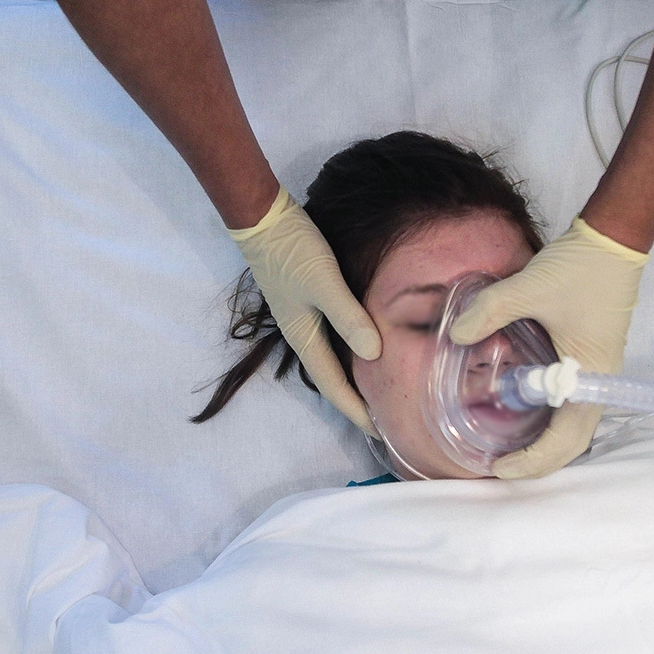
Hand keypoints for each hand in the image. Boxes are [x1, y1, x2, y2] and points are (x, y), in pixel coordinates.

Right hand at [229, 188, 381, 435]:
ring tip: (383, 393)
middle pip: (333, 380)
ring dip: (355, 381)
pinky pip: (335, 341)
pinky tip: (370, 352)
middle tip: (388, 420)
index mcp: (304, 339)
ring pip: (334, 361)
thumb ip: (347, 317)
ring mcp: (305, 320)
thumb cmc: (294, 252)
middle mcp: (304, 336)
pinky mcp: (310, 303)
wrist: (264, 220)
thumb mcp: (323, 283)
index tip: (382, 433)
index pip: (334, 387)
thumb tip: (374, 355)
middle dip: (357, 403)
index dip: (357, 411)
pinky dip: (353, 354)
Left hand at [450, 218, 648, 477]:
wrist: (613, 239)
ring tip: (509, 448)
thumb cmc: (580, 267)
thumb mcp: (530, 287)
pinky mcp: (591, 359)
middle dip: (539, 461)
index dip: (534, 461)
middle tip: (500, 466)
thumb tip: (455, 336)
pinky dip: (550, 418)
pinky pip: (572, 403)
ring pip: (575, 424)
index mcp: (591, 376)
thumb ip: (490, 310)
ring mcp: (598, 373)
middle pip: (573, 441)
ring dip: (546, 442)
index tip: (500, 467)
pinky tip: (523, 410)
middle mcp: (599, 383)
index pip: (566, 439)